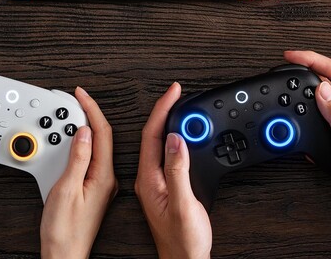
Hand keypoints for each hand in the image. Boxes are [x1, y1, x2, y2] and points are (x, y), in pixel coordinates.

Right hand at [40, 87, 117, 258]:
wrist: (64, 256)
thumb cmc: (64, 231)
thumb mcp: (66, 189)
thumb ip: (77, 158)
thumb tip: (83, 132)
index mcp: (104, 175)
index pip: (102, 133)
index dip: (92, 109)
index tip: (82, 94)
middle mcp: (107, 178)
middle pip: (101, 137)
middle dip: (88, 115)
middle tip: (75, 100)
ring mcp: (101, 184)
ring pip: (94, 148)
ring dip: (83, 130)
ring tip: (70, 116)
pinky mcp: (93, 190)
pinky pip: (89, 160)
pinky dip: (80, 146)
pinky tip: (71, 142)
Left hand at [134, 82, 211, 258]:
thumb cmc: (182, 240)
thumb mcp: (181, 204)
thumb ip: (177, 171)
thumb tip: (175, 139)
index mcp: (148, 179)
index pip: (151, 134)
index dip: (162, 108)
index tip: (172, 91)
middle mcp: (148, 178)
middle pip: (153, 135)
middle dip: (163, 110)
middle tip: (175, 93)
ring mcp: (155, 182)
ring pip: (159, 143)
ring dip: (168, 122)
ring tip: (176, 106)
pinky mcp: (164, 187)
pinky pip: (167, 155)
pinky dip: (175, 139)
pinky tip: (181, 136)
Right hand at [285, 50, 330, 257]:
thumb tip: (321, 89)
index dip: (312, 60)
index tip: (292, 56)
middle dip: (307, 69)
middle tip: (286, 67)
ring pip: (326, 97)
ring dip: (307, 91)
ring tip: (290, 89)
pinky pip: (326, 115)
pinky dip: (310, 112)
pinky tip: (302, 116)